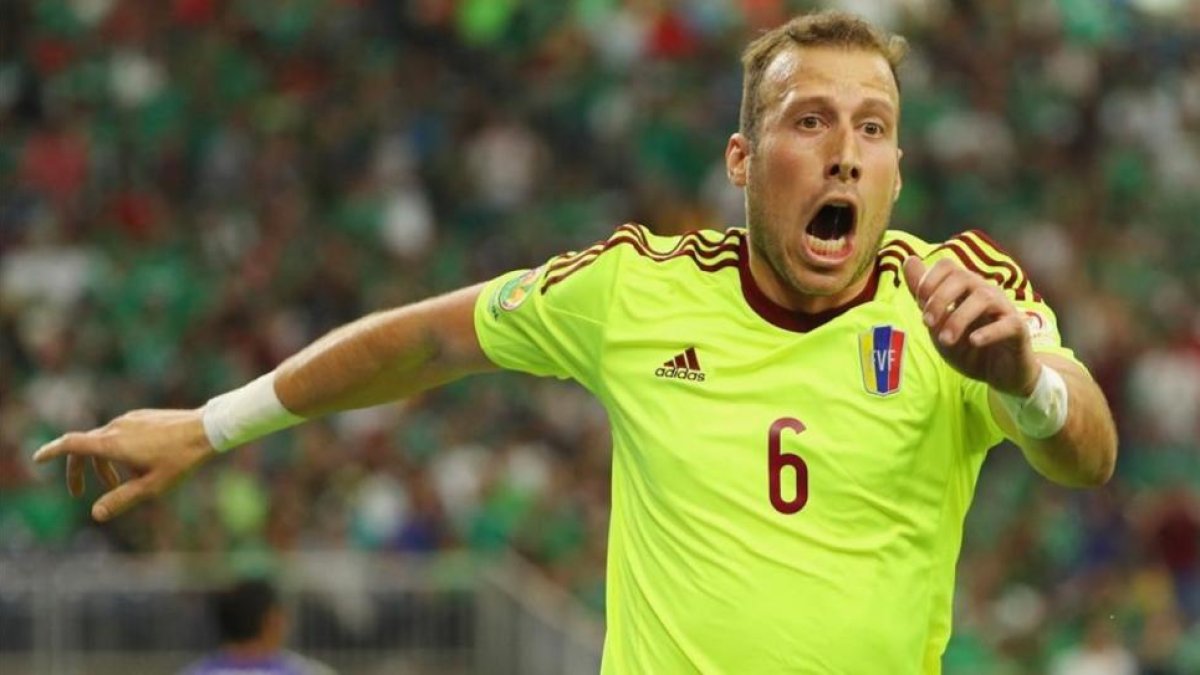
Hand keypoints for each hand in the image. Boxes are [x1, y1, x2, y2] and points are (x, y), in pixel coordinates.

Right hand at [33, 409, 216, 521]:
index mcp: (113, 443)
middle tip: (79, 494)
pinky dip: (117, 451)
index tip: (38, 459)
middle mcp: (116, 427)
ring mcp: (129, 420)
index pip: (71, 444)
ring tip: (118, 484)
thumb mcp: (151, 487)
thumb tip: (95, 514)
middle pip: (84, 447)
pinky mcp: (141, 417)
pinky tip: (138, 465)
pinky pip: (120, 434)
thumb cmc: (180, 459)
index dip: (52, 451)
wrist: (206, 429)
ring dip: (103, 464)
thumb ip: (121, 500)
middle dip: (79, 470)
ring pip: (104, 442)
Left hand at [903, 256, 1039, 396]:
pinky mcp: (1018, 330)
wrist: (997, 374)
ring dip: (959, 319)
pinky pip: (1008, 323)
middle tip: (926, 323)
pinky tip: (974, 341)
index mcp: (965, 288)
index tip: (919, 305)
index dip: (929, 280)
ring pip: (984, 298)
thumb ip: (923, 295)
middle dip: (940, 299)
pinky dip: (989, 331)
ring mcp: (1004, 308)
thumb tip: (909, 259)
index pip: (947, 265)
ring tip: (945, 340)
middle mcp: (986, 291)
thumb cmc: (967, 345)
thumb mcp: (939, 323)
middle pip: (963, 277)